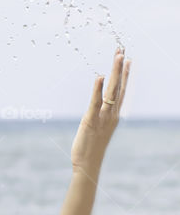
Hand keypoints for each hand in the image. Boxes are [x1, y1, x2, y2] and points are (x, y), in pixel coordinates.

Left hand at [70, 46, 130, 177]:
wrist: (88, 164)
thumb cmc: (91, 147)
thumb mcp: (98, 127)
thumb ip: (100, 115)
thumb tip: (100, 106)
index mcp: (113, 114)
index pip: (122, 90)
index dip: (125, 74)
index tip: (127, 58)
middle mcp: (111, 113)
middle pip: (119, 86)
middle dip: (120, 67)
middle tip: (122, 49)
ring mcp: (103, 116)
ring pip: (111, 91)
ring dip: (115, 73)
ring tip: (118, 56)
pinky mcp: (91, 120)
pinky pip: (95, 102)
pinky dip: (98, 89)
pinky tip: (100, 77)